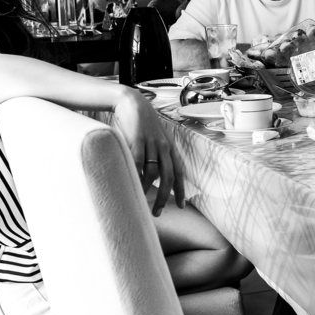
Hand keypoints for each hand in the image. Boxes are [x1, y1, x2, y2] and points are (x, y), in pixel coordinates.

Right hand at [112, 88, 185, 215]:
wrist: (132, 102)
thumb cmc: (142, 124)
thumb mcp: (154, 139)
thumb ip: (156, 156)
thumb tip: (151, 178)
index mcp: (170, 148)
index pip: (179, 172)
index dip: (181, 190)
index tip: (182, 206)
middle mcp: (164, 147)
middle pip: (168, 177)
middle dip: (165, 197)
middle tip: (158, 212)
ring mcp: (151, 143)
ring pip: (153, 172)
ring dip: (147, 189)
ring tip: (140, 201)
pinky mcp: (138, 139)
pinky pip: (138, 162)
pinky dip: (136, 175)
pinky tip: (132, 185)